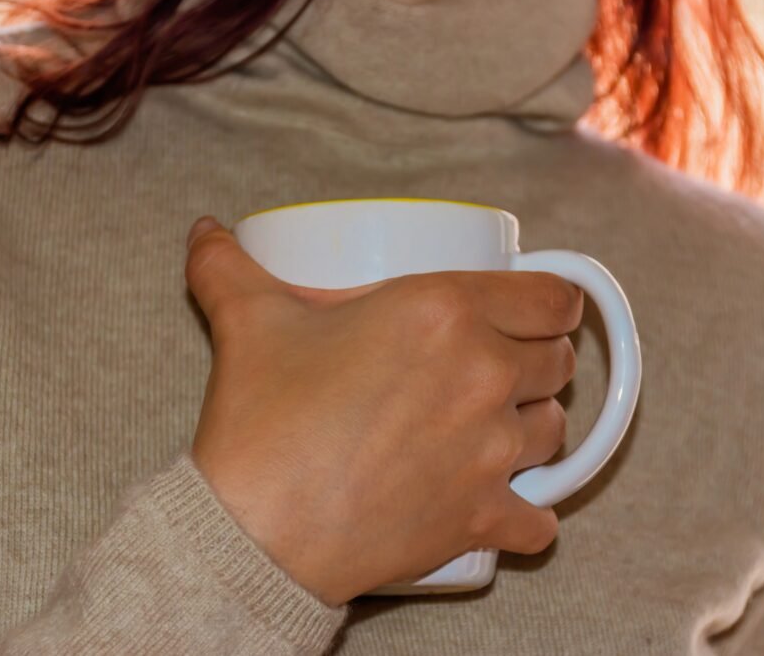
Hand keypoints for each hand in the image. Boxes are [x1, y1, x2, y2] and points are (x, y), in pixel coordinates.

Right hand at [185, 216, 580, 606]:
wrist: (255, 531)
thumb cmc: (263, 420)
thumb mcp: (247, 322)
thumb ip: (228, 266)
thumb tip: (206, 232)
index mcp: (444, 311)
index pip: (552, 299)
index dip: (553, 304)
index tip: (533, 314)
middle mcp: (483, 375)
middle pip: (557, 363)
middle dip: (535, 363)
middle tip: (492, 369)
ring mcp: (490, 453)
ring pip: (556, 432)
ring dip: (532, 428)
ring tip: (491, 430)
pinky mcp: (482, 518)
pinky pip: (541, 521)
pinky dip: (527, 514)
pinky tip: (497, 504)